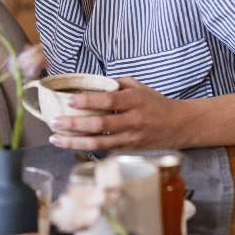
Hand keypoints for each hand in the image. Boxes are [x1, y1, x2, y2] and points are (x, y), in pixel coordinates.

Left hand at [46, 78, 191, 150]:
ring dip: (75, 142)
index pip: (109, 100)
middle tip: (54, 122)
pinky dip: (87, 149)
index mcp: (135, 101)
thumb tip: (88, 83)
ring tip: (55, 139)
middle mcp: (134, 121)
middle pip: (101, 124)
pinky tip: (71, 145)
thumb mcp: (138, 87)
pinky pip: (106, 150)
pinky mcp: (130, 151)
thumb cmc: (155, 103)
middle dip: (75, 124)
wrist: (180, 125)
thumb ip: (114, 85)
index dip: (88, 101)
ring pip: (100, 142)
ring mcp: (132, 138)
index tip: (70, 100)